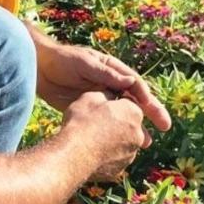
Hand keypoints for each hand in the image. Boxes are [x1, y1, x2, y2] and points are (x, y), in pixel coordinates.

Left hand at [35, 39, 170, 131]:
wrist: (38, 68)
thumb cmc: (62, 60)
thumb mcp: (85, 63)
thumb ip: (106, 74)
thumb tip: (130, 81)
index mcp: (113, 70)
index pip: (135, 84)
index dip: (146, 96)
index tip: (153, 109)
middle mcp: (111, 84)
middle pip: (135, 100)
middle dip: (151, 113)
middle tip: (166, 126)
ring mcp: (102, 97)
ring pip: (123, 113)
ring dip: (136, 127)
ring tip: (147, 143)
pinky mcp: (90, 109)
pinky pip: (107, 121)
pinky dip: (116, 132)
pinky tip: (123, 144)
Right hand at [64, 91, 147, 181]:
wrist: (72, 155)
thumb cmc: (81, 122)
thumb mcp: (90, 97)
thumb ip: (105, 95)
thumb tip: (109, 96)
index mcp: (133, 113)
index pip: (129, 105)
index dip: (115, 105)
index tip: (102, 107)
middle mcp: (138, 135)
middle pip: (129, 126)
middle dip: (117, 124)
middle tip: (95, 124)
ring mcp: (129, 155)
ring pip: (122, 144)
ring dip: (112, 142)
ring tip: (91, 141)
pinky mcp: (119, 170)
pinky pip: (114, 160)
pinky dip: (106, 157)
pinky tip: (90, 154)